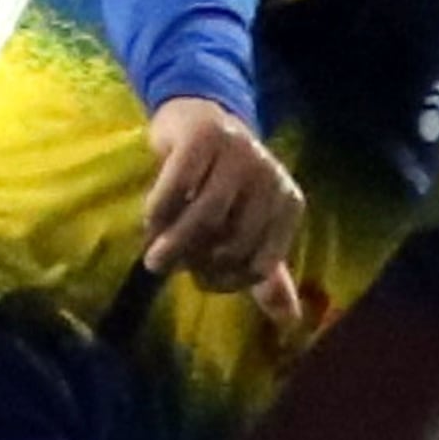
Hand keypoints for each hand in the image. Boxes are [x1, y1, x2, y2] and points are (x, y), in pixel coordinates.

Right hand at [141, 96, 307, 331]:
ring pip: (204, 216)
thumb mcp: (249, 226)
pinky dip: (159, 211)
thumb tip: (287, 321)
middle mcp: (270, 177)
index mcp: (288, 204)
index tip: (201, 279)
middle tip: (172, 267)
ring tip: (154, 258)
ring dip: (174, 244)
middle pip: (232, 242)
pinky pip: (176, 187)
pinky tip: (150, 220)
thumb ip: (265, 274)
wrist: (199, 117)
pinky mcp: (203, 136)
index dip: (226, 280)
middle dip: (198, 263)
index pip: (260, 263)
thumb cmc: (224, 183)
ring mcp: (238, 153)